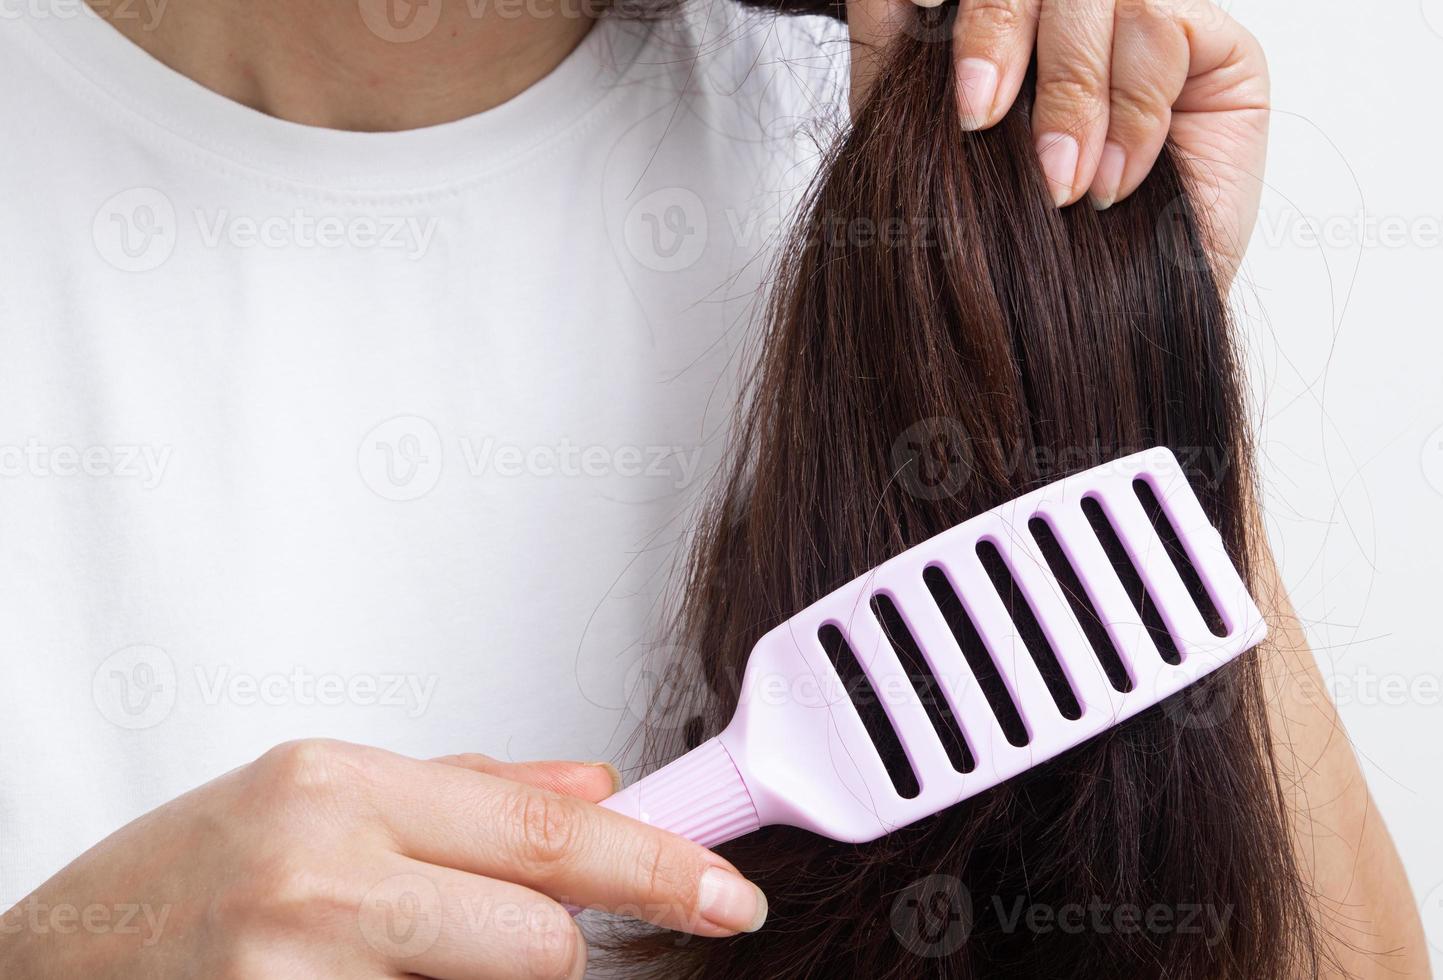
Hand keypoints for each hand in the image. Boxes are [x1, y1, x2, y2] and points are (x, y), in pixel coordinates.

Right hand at [0, 740, 766, 978]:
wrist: (38, 976)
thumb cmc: (170, 885)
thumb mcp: (311, 799)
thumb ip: (465, 792)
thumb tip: (596, 788)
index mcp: (337, 789)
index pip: (547, 834)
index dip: (659, 871)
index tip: (726, 897)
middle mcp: (321, 879)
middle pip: (543, 944)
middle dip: (547, 956)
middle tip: (477, 945)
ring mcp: (297, 979)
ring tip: (387, 963)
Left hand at [849, 0, 1269, 276]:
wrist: (1079, 334)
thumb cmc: (1001, 246)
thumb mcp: (919, 133)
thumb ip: (896, 42)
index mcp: (1006, 12)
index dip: (967, 4)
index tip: (931, 30)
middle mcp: (1075, 7)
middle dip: (997, 34)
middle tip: (978, 118)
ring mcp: (1148, 19)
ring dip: (1072, 95)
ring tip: (1059, 184)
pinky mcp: (1217, 46)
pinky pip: (1166, 28)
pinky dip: (1132, 112)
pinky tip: (1114, 182)